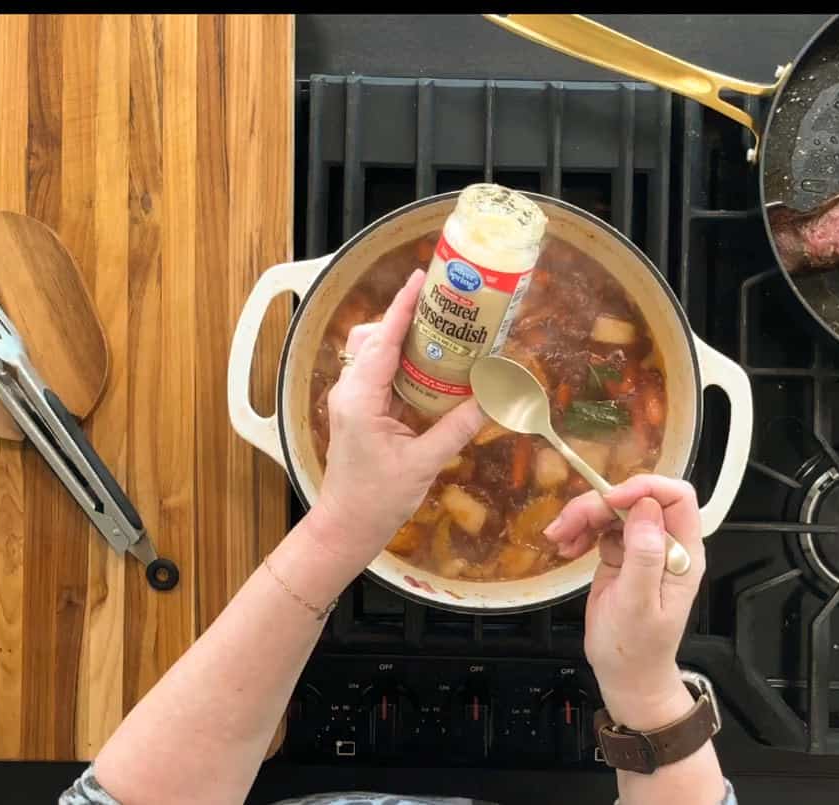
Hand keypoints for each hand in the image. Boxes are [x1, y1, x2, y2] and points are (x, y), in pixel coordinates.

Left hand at [309, 269, 483, 572]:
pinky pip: (382, 375)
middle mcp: (351, 391)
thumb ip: (457, 428)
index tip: (422, 278)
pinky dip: (404, 364)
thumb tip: (493, 398)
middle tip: (444, 307)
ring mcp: (353, 400)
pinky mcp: (361, 411)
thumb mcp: (423, 464)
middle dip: (406, 318)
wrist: (346, 528)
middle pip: (374, 338)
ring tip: (443, 333)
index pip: (382, 341)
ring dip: (405, 340)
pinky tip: (433, 368)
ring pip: (375, 354)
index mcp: (360, 398)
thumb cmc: (377, 500)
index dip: (403, 307)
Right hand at [543, 475, 706, 729]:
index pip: (676, 498)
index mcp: (683, 553)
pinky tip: (565, 547)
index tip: (610, 501)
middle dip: (599, 505)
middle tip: (566, 526)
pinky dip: (580, 531)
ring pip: (614, 511)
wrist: (626, 677)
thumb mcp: (638, 604)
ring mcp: (642, 548)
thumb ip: (644, 556)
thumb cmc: (636, 648)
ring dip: (583, 517)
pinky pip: (600, 528)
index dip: (644, 489)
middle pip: (636, 500)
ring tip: (559, 539)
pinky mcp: (620, 555)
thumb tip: (644, 508)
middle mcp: (666, 544)